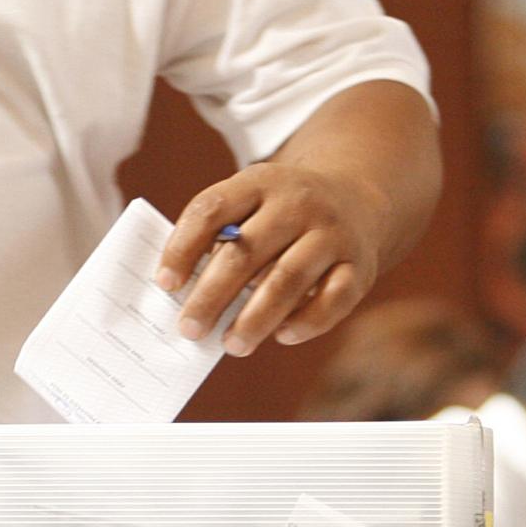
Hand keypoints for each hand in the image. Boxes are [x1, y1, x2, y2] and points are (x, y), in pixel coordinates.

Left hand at [154, 162, 393, 355]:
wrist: (358, 198)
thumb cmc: (282, 213)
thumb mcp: (251, 202)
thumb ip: (219, 236)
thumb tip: (181, 294)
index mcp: (259, 181)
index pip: (211, 210)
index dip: (183, 248)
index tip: (165, 284)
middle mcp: (298, 203)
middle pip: (246, 253)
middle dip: (212, 296)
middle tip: (189, 328)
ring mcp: (332, 233)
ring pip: (288, 280)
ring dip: (255, 319)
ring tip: (231, 344)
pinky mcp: (360, 265)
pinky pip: (333, 299)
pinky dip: (306, 322)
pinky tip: (281, 336)